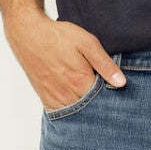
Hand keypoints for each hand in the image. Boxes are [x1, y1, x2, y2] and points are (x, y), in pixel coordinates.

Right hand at [4, 8, 125, 110]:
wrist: (28, 34)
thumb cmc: (58, 36)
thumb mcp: (87, 43)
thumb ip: (105, 64)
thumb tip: (121, 83)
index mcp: (80, 82)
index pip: (103, 102)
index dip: (113, 101)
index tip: (118, 97)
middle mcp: (67, 94)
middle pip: (90, 111)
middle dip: (100, 108)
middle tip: (109, 102)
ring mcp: (55, 98)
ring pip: (76, 115)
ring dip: (86, 113)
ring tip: (94, 104)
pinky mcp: (45, 98)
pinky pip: (60, 114)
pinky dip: (71, 114)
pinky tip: (78, 107)